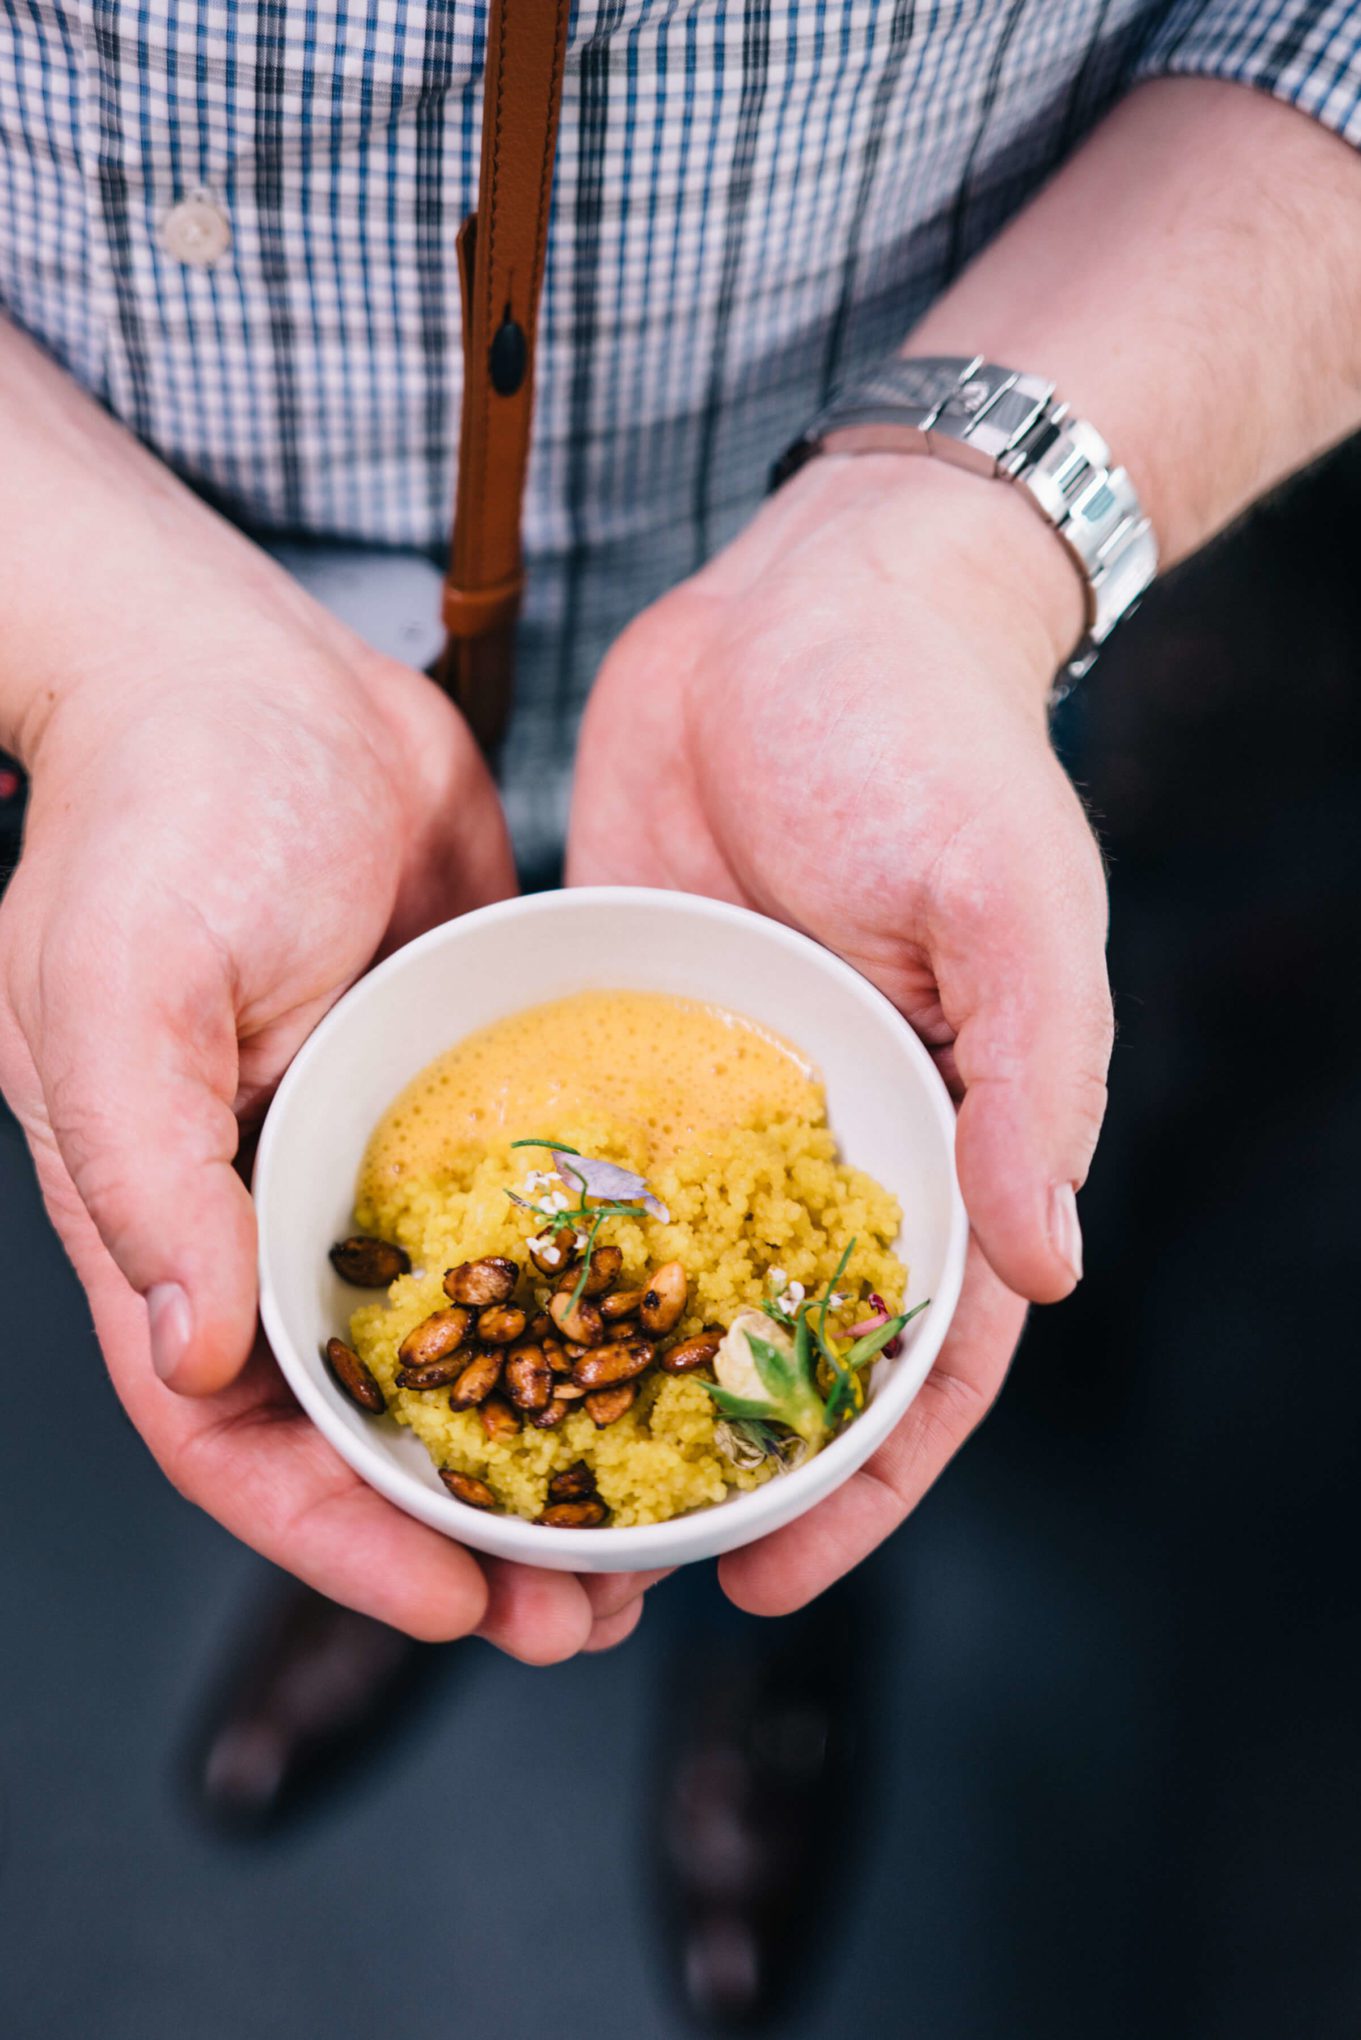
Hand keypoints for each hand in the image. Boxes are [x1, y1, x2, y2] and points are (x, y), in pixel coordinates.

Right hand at [0, 540, 651, 1659]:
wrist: (242, 665)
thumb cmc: (154, 816)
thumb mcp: (115, 990)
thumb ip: (143, 1173)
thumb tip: (196, 1356)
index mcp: (177, 1222)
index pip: (242, 1436)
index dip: (342, 1538)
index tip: (460, 1604)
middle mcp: (275, 1210)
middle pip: (369, 1422)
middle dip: (470, 1527)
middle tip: (591, 1607)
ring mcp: (375, 1152)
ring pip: (467, 1340)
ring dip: (550, 1434)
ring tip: (657, 1516)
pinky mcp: (462, 1084)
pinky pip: (531, 1216)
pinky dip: (591, 1295)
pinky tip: (683, 1331)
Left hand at [569, 452, 1112, 1611]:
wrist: (811, 599)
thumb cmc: (933, 745)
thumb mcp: (1004, 910)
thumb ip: (1028, 1083)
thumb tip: (1049, 1267)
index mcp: (942, 1136)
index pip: (919, 1354)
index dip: (862, 1480)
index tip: (770, 1578)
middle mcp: (828, 1138)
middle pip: (774, 1344)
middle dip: (714, 1464)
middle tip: (609, 1572)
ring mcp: (717, 1092)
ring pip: (665, 1275)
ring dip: (608, 1382)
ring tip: (510, 1482)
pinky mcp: (621, 1024)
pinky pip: (579, 1157)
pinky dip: (538, 1245)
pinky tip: (459, 1310)